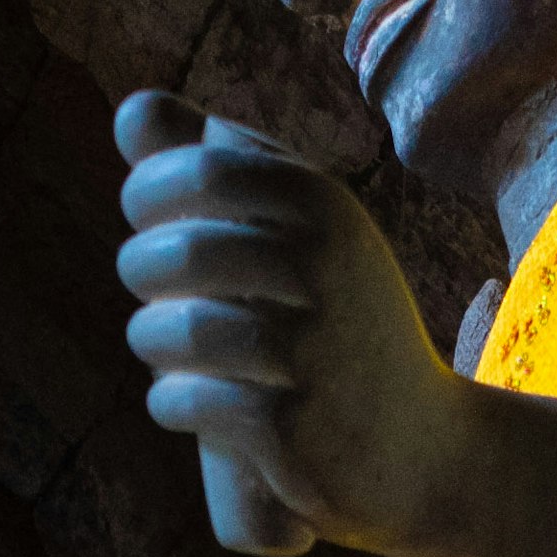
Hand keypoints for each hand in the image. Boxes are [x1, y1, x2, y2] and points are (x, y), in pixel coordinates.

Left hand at [116, 95, 471, 556]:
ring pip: (174, 330)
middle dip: (142, 269)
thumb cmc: (341, 326)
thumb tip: (132, 108)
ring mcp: (313, 350)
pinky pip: (186, 398)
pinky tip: (185, 403)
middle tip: (156, 293)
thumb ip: (215, 166)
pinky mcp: (293, 426)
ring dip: (151, 340)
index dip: (150, 195)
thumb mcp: (302, 235)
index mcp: (326, 206)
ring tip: (166, 351)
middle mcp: (326, 268)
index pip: (198, 171)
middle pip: (177, 251)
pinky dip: (170, 402)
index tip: (154, 223)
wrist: (424, 448)